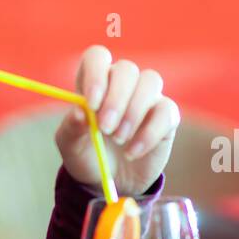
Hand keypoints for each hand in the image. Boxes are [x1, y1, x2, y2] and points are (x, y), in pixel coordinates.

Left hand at [56, 45, 180, 196]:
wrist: (113, 182)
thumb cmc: (89, 157)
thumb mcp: (71, 146)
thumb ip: (71, 128)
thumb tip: (80, 112)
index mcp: (95, 82)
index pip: (98, 57)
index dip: (96, 74)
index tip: (92, 103)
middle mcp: (123, 84)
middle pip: (127, 69)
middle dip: (116, 99)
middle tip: (105, 128)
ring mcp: (148, 97)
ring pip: (151, 81)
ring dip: (133, 112)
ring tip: (119, 139)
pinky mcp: (167, 116)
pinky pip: (166, 111)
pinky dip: (148, 134)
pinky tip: (132, 152)